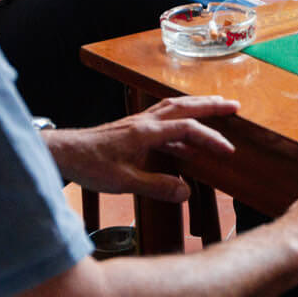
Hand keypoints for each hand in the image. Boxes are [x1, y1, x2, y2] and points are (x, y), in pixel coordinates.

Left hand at [43, 95, 240, 201]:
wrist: (63, 153)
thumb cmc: (90, 165)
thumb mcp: (125, 182)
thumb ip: (157, 186)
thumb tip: (186, 191)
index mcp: (146, 132)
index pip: (188, 129)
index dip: (211, 138)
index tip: (228, 151)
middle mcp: (145, 122)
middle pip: (184, 106)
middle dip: (211, 105)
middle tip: (234, 105)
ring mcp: (137, 123)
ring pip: (173, 107)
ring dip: (196, 106)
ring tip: (216, 107)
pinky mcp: (131, 129)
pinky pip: (162, 119)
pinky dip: (179, 122)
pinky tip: (184, 139)